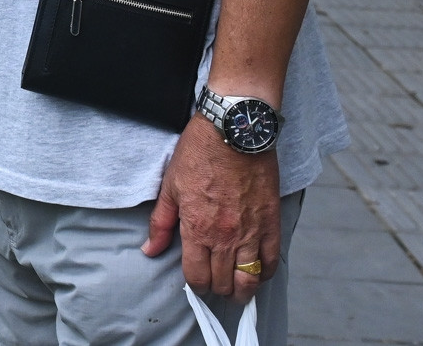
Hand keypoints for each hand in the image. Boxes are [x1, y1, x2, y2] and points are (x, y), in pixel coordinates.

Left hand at [142, 115, 280, 300]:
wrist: (235, 132)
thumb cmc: (199, 155)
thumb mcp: (170, 187)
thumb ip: (161, 223)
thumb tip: (150, 249)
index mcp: (197, 228)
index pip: (197, 277)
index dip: (195, 286)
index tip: (196, 282)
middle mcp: (225, 237)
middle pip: (223, 283)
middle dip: (217, 290)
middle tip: (214, 283)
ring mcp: (251, 232)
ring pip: (249, 280)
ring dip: (242, 289)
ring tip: (235, 287)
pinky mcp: (271, 223)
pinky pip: (272, 261)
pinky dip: (265, 273)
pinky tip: (257, 271)